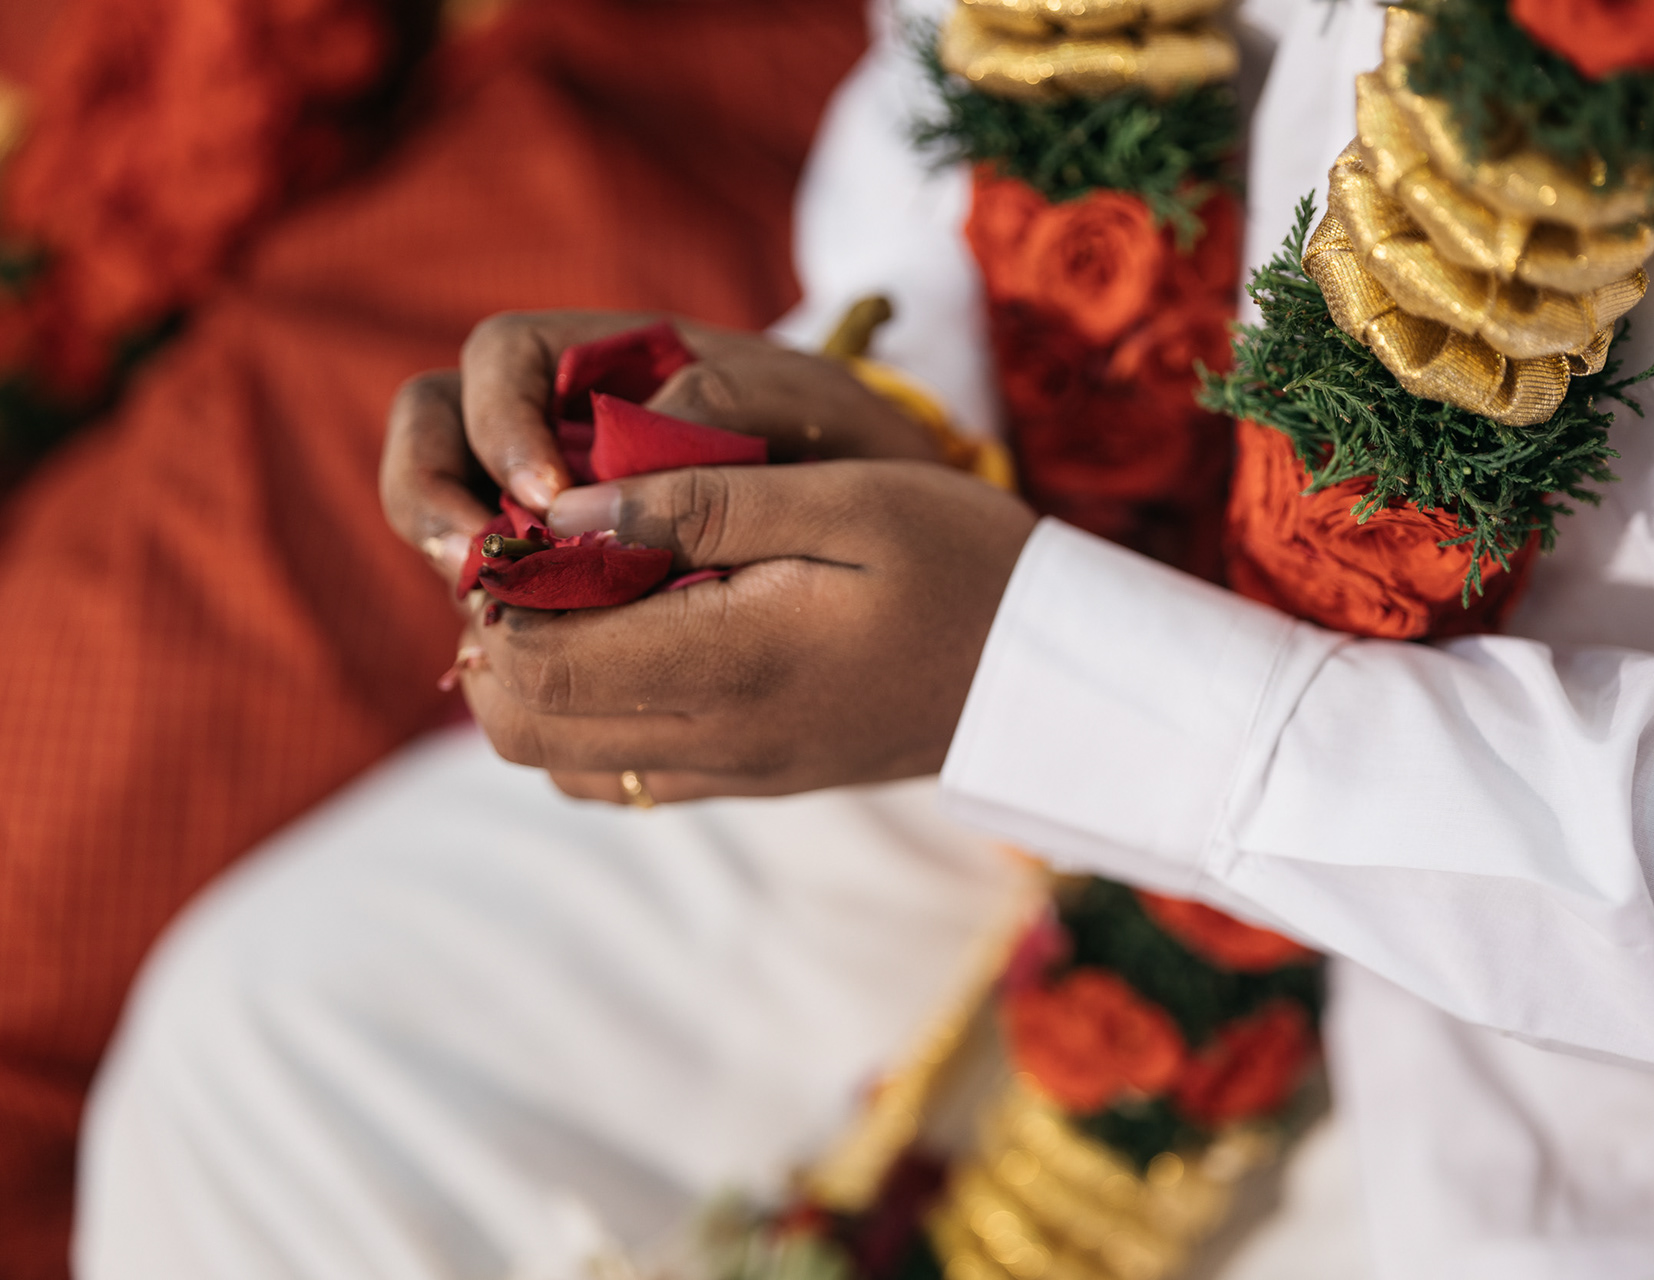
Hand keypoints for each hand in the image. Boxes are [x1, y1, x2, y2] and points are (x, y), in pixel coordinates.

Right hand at [381, 310, 942, 581]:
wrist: (894, 517)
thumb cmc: (846, 437)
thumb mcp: (805, 402)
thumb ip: (723, 401)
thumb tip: (618, 444)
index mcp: (600, 357)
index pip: (497, 362)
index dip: (496, 423)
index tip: (544, 498)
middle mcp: (555, 425)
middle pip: (435, 438)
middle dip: (431, 501)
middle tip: (471, 572)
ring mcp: (550, 504)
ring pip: (452, 526)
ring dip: (455, 574)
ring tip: (493, 633)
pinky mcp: (564, 580)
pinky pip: (504, 602)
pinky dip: (506, 635)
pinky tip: (540, 678)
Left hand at [454, 459, 1038, 802]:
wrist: (1047, 675)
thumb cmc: (963, 562)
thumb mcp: (849, 497)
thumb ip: (701, 499)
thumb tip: (564, 508)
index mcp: (730, 661)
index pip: (536, 652)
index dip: (505, 581)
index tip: (543, 511)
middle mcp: (713, 738)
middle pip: (519, 721)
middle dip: (501, 631)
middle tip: (549, 550)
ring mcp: (726, 773)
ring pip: (554, 757)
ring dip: (537, 676)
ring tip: (587, 592)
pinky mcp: (743, 783)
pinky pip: (613, 775)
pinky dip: (585, 715)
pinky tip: (632, 641)